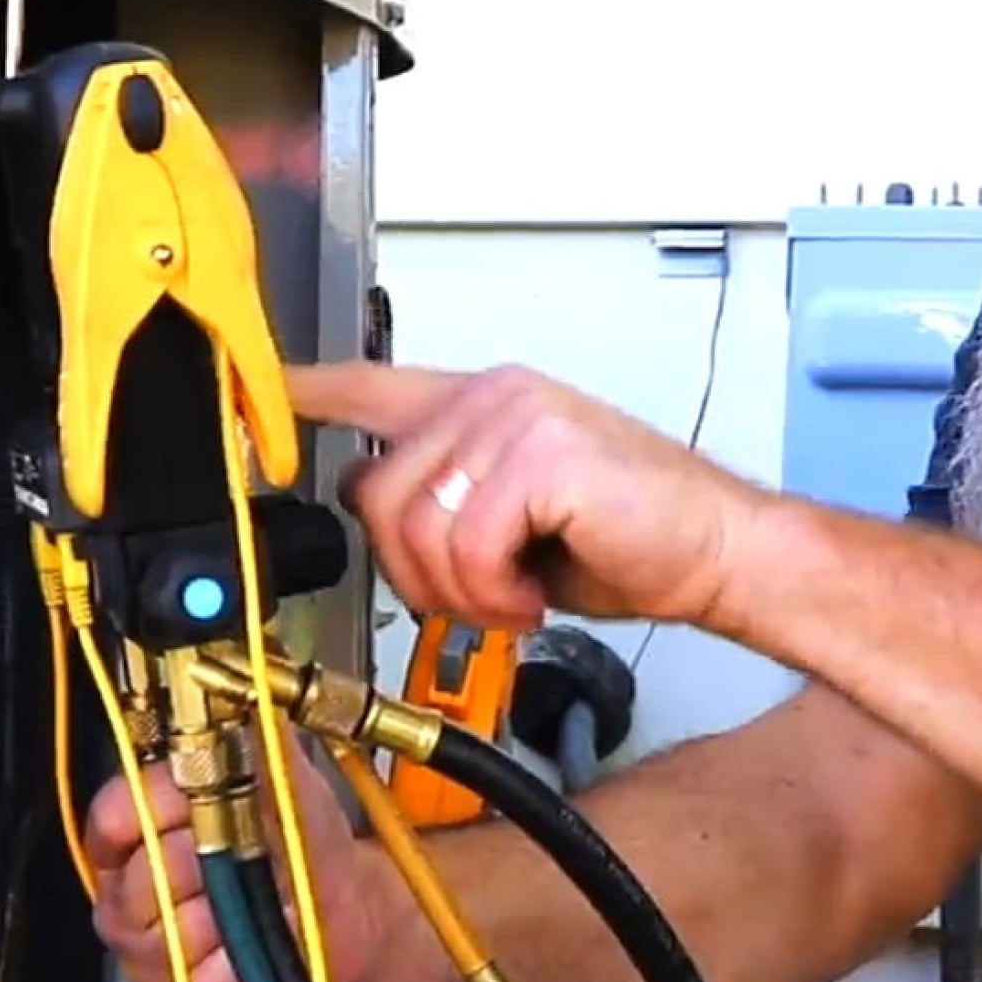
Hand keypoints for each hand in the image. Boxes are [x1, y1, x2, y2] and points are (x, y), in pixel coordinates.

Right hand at [85, 741, 396, 981]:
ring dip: (222, 922)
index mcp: (145, 834)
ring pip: (162, 940)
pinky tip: (253, 958)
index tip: (195, 807)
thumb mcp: (287, 779)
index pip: (112, 818)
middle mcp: (135, 895)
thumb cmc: (306, 847)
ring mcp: (153, 953)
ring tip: (257, 908)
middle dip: (201, 870)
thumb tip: (234, 696)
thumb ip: (254, 736)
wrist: (353, 913)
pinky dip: (230, 975)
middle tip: (245, 862)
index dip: (154, 812)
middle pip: (135, 885)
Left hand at [287, 361, 771, 632]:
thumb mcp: (516, 524)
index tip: (261, 392)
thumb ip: (447, 503)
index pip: (374, 383)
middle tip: (480, 598)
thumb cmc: (632, 541)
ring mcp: (516, 417)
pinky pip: (466, 545)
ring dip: (461, 592)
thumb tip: (376, 509)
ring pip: (416, 526)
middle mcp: (493, 395)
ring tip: (515, 597)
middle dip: (416, 574)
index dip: (308, 392)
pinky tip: (533, 595)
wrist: (720, 553)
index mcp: (485, 404)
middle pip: (377, 493)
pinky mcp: (542, 453)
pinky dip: (492, 594)